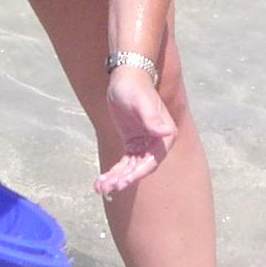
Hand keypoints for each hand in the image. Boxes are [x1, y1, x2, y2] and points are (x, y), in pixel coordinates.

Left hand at [94, 65, 175, 196]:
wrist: (126, 77)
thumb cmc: (135, 87)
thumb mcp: (141, 102)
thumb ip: (152, 118)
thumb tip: (165, 132)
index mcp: (165, 135)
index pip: (152, 161)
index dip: (137, 173)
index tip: (122, 182)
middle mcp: (157, 143)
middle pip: (140, 168)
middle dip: (123, 180)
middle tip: (107, 189)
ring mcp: (145, 145)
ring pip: (131, 169)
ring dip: (116, 180)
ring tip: (100, 188)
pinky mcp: (133, 144)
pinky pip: (124, 163)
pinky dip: (114, 173)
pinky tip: (101, 181)